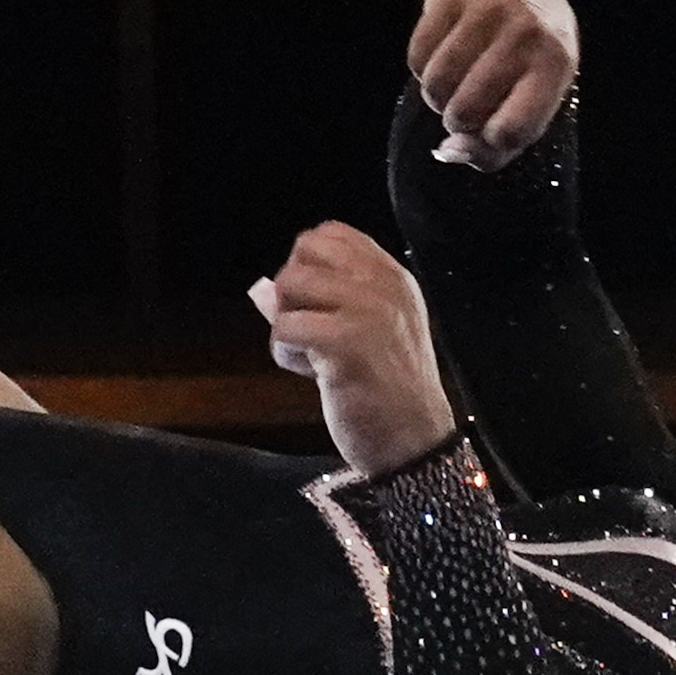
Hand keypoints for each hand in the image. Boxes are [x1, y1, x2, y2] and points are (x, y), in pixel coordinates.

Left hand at [251, 220, 457, 477]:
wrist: (414, 441)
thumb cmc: (386, 392)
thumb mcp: (361, 335)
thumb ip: (319, 304)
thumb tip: (261, 289)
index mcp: (392, 277)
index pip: (332, 233)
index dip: (307, 264)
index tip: (318, 306)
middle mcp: (382, 283)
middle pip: (305, 249)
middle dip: (292, 289)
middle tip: (309, 329)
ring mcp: (367, 308)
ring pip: (290, 283)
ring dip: (286, 322)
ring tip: (310, 355)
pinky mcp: (346, 341)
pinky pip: (285, 327)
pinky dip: (285, 353)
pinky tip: (311, 373)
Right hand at [409, 0, 580, 166]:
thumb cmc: (529, 69)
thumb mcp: (531, 111)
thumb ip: (492, 150)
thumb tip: (447, 150)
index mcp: (553, 67)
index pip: (508, 131)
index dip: (489, 141)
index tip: (490, 129)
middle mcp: (525, 32)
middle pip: (464, 111)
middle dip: (457, 120)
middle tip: (467, 107)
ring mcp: (488, 9)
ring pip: (436, 83)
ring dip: (437, 97)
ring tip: (453, 87)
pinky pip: (418, 55)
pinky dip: (422, 69)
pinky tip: (441, 61)